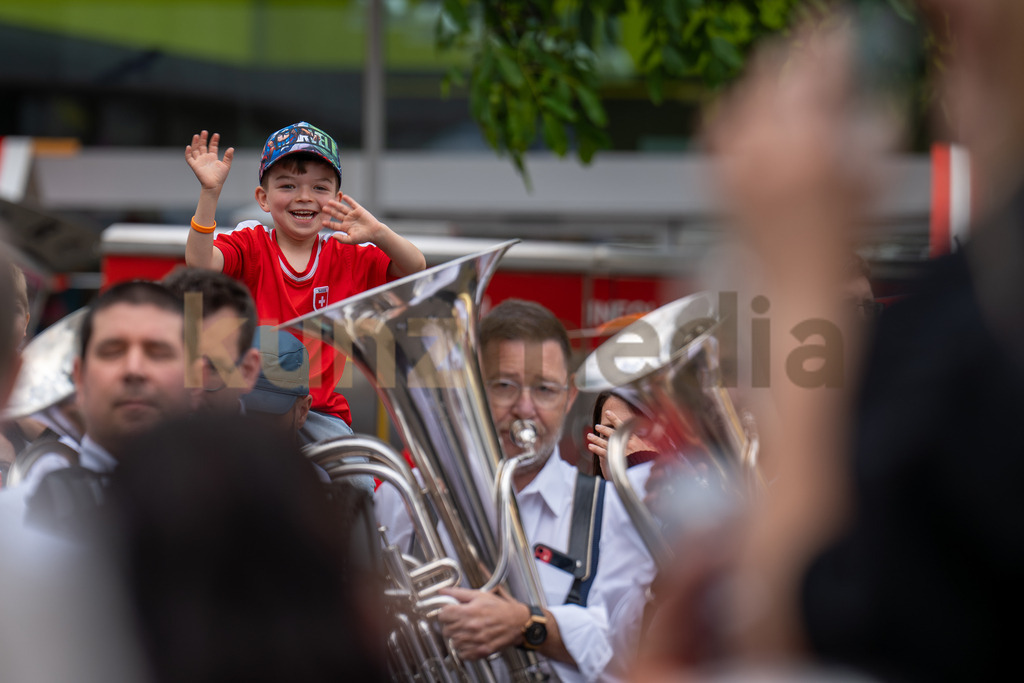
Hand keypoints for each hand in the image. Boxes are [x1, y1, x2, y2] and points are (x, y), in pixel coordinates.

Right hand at [185, 130, 233, 190]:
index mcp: (212, 157)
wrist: (214, 185)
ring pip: (195, 149)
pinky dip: (188, 153)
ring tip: (197, 135)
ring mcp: (199, 161)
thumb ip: (228, 157)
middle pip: (202, 146)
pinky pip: (189, 158)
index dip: (214, 141)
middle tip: (204, 132)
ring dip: (195, 143)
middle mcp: (205, 158)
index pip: (212, 146)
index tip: (216, 135)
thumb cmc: (220, 177)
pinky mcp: (194, 165)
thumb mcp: (226, 165)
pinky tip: (189, 146)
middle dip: (203, 139)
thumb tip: (231, 148)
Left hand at [322, 194, 385, 243]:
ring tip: (330, 201)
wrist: (375, 232)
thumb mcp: (351, 240)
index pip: (335, 225)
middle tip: (323, 209)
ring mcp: (353, 214)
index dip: (329, 224)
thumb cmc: (364, 237)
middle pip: (337, 215)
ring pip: (342, 208)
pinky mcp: (359, 210)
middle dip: (330, 212)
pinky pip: (352, 204)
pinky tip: (344, 196)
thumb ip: (342, 238)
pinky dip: (349, 200)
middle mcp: (348, 220)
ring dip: (336, 205)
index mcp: (345, 227)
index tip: (322, 222)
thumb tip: (333, 236)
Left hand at [437, 587, 528, 660]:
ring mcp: (475, 641)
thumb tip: (443, 591)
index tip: (449, 612)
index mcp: (469, 612)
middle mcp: (471, 627)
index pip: (443, 615)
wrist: (518, 622)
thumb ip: (459, 593)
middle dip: (450, 625)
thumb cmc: (501, 608)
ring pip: (453, 643)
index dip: (445, 613)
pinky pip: (462, 654)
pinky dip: (464, 649)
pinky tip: (470, 641)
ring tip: (466, 631)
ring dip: (457, 637)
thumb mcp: (480, 595)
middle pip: (446, 630)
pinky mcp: (480, 651)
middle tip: (459, 621)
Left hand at [587, 410, 656, 474]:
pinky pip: (602, 453)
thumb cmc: (648, 461)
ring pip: (604, 443)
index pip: (622, 425)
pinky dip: (596, 449)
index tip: (607, 412)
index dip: (614, 418)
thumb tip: (647, 438)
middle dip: (603, 429)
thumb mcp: (650, 449)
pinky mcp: (614, 459)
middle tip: (597, 426)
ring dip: (596, 439)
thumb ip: (645, 443)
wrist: (645, 469)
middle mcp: (625, 443)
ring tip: (589, 436)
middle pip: (611, 433)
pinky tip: (590, 446)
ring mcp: (619, 451)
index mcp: (634, 439)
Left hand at [704, 20, 874, 285]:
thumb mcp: (870, 182)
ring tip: (786, 89)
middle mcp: (767, 146)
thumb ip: (870, 129)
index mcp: (814, 143)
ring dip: (768, 82)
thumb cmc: (833, 250)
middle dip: (800, 59)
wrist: (790, 287)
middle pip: (779, 68)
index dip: (834, 44)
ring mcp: (736, 159)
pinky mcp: (716, 174)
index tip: (839, 38)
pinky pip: (715, 122)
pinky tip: (748, 118)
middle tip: (815, 59)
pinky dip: (732, 112)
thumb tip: (864, 93)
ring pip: (746, 90)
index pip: (822, 65)